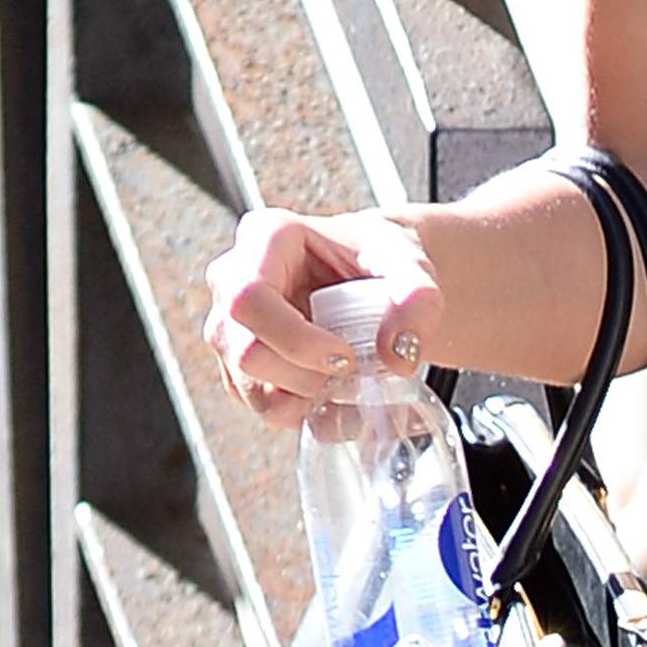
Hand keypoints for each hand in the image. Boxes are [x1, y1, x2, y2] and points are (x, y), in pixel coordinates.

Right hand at [204, 207, 444, 431]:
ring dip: (299, 398)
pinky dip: (296, 409)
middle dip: (302, 376)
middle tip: (350, 372)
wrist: (375, 276)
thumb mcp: (411, 266)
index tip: (346, 358)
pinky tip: (329, 391)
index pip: (249, 298)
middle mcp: (232, 277)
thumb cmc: (383, 259)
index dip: (294, 340)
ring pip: (244, 384)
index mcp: (266, 236)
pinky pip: (254, 400)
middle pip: (244, 349)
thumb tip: (398, 355)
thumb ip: (418, 300)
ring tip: (343, 382)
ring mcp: (228, 321)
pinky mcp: (237, 359)